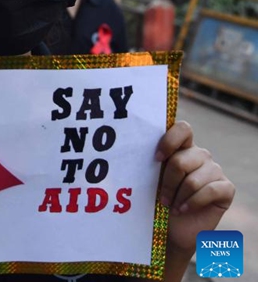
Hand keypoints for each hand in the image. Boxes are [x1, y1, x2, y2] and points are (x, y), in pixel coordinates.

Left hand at [156, 121, 234, 253]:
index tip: (156, 159)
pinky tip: (183, 210)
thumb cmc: (157, 201)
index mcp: (181, 147)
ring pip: (193, 179)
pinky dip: (192, 203)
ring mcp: (214, 170)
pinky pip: (210, 190)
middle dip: (167, 182)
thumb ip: (149, 163)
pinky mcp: (226, 188)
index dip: (169, 141)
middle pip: (181, 160)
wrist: (173, 229)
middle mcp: (199, 155)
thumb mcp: (150, 180)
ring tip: (171, 206)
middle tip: (161, 198)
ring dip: (178, 196)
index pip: (182, 129)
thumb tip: (132, 151)